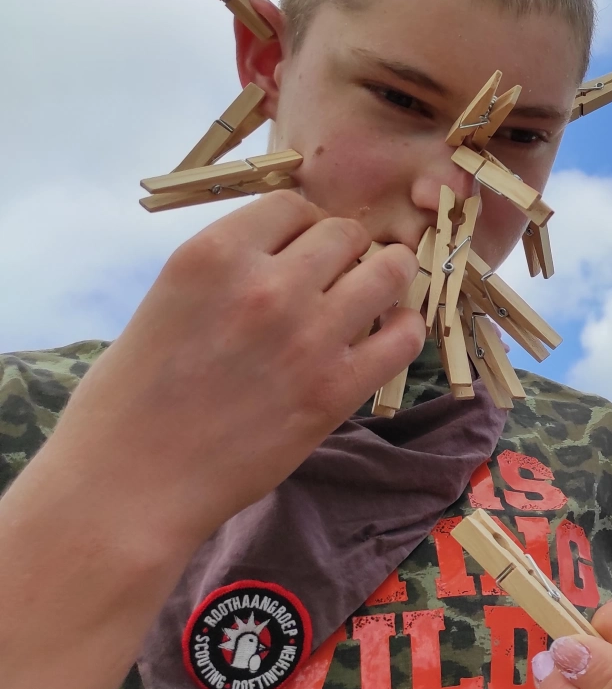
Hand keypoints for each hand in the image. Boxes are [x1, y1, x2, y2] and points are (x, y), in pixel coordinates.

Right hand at [44, 190, 421, 546]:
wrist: (130, 483)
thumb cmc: (133, 397)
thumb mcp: (168, 300)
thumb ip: (229, 271)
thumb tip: (287, 255)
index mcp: (213, 254)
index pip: (293, 205)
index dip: (303, 227)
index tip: (300, 252)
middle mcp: (265, 285)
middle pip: (346, 233)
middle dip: (346, 252)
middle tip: (335, 281)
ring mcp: (307, 337)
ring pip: (388, 272)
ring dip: (386, 279)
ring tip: (371, 300)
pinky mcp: (336, 390)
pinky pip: (404, 336)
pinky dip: (403, 330)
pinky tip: (384, 339)